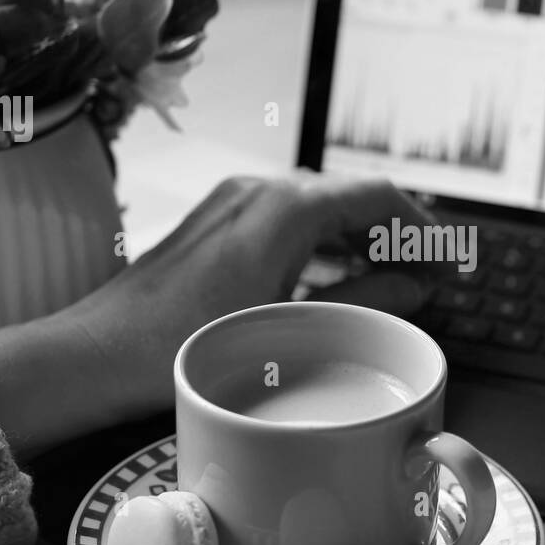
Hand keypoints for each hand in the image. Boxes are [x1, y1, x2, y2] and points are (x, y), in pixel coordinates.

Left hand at [71, 172, 436, 409]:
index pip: (376, 194)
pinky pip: (289, 220)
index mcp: (285, 206)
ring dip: (361, 238)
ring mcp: (235, 203)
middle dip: (394, 232)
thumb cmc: (184, 345)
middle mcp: (261, 191)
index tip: (446, 258)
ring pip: (320, 207)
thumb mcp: (293, 327)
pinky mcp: (217, 224)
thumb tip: (413, 288)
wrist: (99, 354)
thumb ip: (362, 299)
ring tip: (393, 277)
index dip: (421, 225)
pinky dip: (325, 243)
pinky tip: (337, 276)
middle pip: (350, 195)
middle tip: (428, 273)